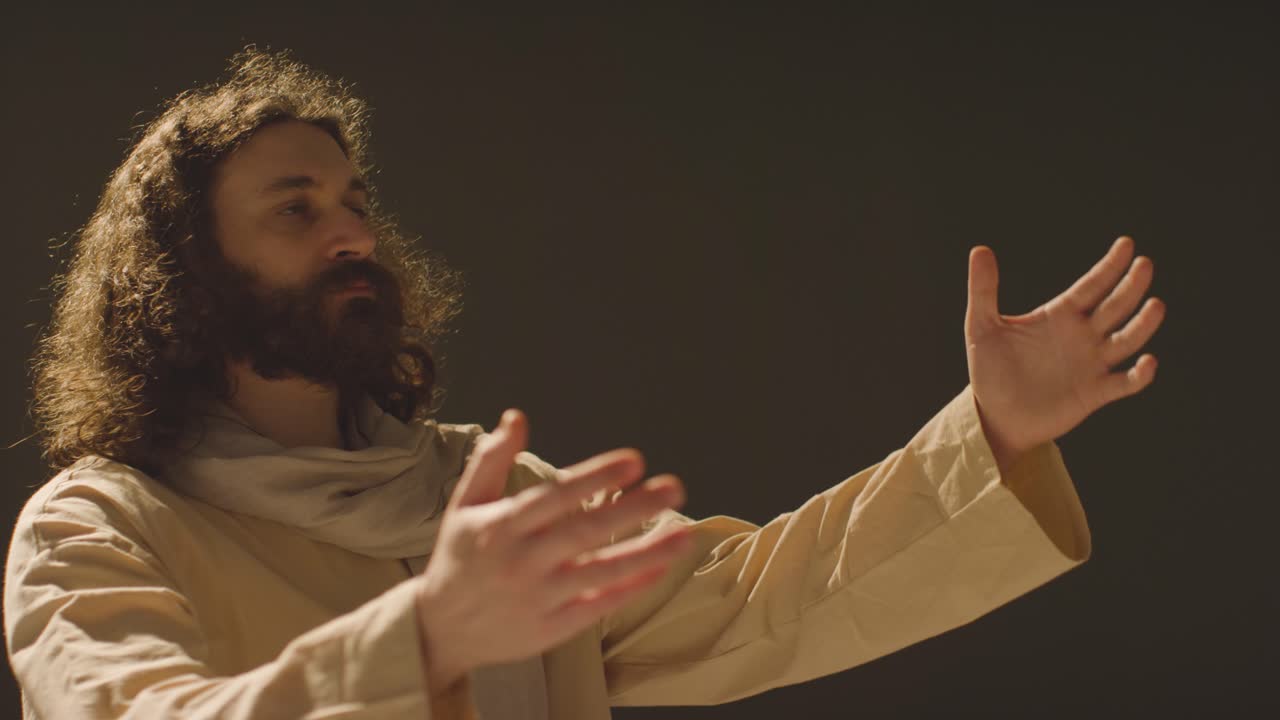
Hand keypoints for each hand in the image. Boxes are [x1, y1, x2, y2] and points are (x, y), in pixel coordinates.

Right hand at [413, 409, 692, 691]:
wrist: (439, 630)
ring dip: (646, 553)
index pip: (556, 496)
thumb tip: (517, 416)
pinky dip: (629, 589)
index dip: (596, 477)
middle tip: (674, 487)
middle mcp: (521, 562)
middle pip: (585, 532)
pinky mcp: (550, 630)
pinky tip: (660, 568)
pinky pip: (597, 607)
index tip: (635, 460)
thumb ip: (492, 459)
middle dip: (634, 509)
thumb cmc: (459, 556)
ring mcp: (538, 598)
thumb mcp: (465, 504)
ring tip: (684, 533)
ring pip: (600, 573)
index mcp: (500, 526)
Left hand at [964, 236, 1166, 466]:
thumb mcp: (982, 327)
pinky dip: (1139, 375)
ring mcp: (1091, 364)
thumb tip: (979, 249)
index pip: (1090, 286)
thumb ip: (983, 290)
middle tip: (1144, 264)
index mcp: (1059, 316)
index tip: (1126, 244)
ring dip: (1142, 325)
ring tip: (1156, 305)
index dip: (1109, 267)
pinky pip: (1124, 383)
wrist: (995, 416)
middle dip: (1130, 286)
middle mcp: (1082, 336)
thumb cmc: (990, 370)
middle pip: (1114, 307)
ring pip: (1126, 340)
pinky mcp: (1094, 393)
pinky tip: (1148, 362)